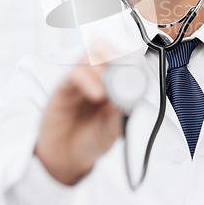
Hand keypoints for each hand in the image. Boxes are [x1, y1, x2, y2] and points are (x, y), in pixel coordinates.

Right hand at [34, 53, 121, 185]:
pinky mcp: (64, 89)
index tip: (140, 67)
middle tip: (124, 68)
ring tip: (110, 88)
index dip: (130, 59)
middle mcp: (95, 77)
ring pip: (89, 56)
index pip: (120, 59)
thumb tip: (133, 100)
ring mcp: (79, 81)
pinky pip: (74, 75)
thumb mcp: (113, 129)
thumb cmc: (91, 138)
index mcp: (112, 83)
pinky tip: (98, 94)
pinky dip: (88, 81)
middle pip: (103, 48)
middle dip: (115, 53)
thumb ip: (122, 115)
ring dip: (103, 66)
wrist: (66, 156)